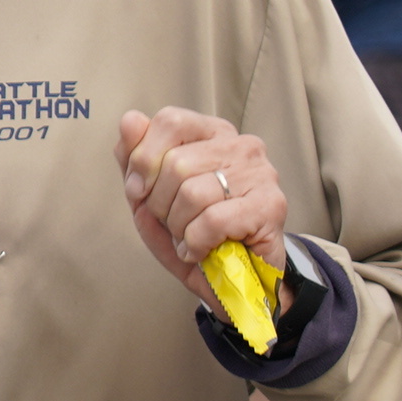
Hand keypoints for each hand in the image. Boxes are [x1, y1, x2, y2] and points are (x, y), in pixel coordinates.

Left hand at [115, 107, 287, 301]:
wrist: (233, 281)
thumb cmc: (190, 232)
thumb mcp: (151, 197)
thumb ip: (136, 159)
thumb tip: (131, 119)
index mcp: (213, 133)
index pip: (171, 121)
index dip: (144, 159)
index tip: (138, 191)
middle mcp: (241, 145)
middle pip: (176, 163)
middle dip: (160, 204)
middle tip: (173, 224)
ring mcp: (260, 174)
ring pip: (192, 193)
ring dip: (179, 228)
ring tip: (189, 238)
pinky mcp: (271, 206)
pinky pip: (212, 220)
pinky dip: (196, 243)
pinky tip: (201, 250)